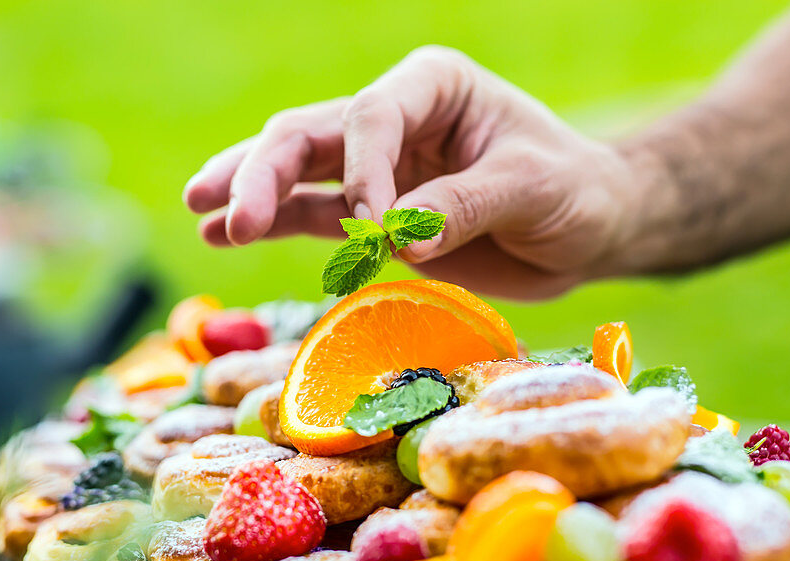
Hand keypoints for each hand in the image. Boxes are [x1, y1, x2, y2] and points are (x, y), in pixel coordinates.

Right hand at [184, 46, 643, 298]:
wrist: (586, 228)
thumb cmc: (572, 191)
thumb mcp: (533, 188)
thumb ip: (467, 204)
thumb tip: (401, 243)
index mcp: (433, 88)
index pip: (372, 116)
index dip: (360, 170)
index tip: (374, 229)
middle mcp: (394, 119)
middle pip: (309, 135)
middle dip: (265, 173)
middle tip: (228, 213)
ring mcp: (376, 167)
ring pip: (295, 171)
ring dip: (248, 192)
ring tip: (202, 214)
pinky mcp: (371, 214)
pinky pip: (310, 216)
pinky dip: (270, 225)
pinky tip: (221, 234)